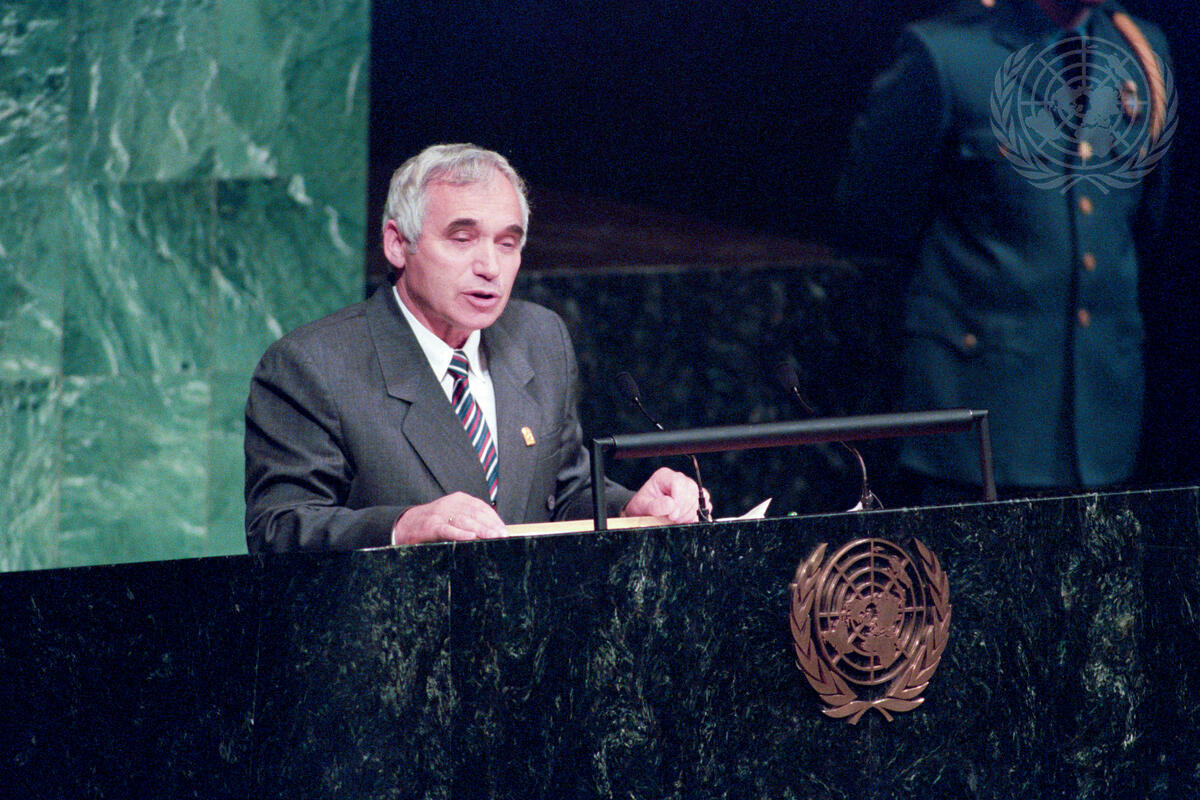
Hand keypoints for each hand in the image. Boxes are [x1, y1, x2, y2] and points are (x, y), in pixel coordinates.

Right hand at [391, 492, 506, 544]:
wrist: (404, 524)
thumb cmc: (433, 523)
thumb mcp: (452, 515)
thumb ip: (469, 519)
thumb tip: (493, 530)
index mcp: (458, 499)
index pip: (481, 507)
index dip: (494, 518)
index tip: (504, 529)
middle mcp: (451, 503)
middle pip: (475, 514)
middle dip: (491, 525)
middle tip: (503, 535)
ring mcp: (440, 514)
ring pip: (464, 521)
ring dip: (481, 530)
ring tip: (493, 537)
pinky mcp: (430, 526)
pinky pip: (447, 529)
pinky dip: (460, 533)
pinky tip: (471, 537)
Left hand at [621, 467, 705, 523]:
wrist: (644, 514)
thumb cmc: (642, 507)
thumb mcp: (642, 506)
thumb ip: (655, 506)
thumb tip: (670, 504)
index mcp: (664, 476)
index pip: (679, 482)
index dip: (678, 500)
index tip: (671, 515)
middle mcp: (678, 479)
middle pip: (691, 490)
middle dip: (684, 509)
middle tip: (673, 519)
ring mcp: (688, 488)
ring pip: (699, 498)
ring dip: (690, 513)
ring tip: (677, 520)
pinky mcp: (695, 498)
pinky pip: (704, 505)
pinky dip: (697, 514)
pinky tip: (685, 519)